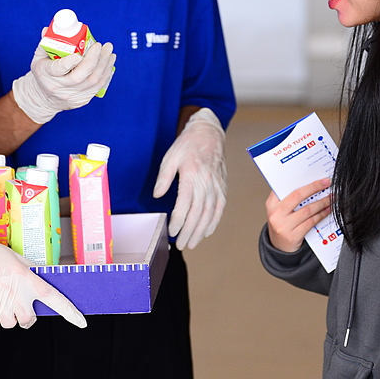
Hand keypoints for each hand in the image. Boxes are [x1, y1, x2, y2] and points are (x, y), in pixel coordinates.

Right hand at [0, 232, 86, 329]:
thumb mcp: (16, 258)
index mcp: (27, 280)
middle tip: (15, 299)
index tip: (81, 322)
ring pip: (12, 323)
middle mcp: (18, 296)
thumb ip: (31, 272)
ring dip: (8, 315)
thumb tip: (42, 279)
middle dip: (25, 313)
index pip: (54, 299)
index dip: (70, 312)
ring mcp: (2, 307)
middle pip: (30, 320)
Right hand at [11, 37, 115, 124]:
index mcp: (46, 74)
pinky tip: (109, 62)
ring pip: (92, 81)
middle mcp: (59, 87)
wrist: (43, 98)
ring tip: (109, 51)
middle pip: (80, 76)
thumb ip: (47, 42)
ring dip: (104, 64)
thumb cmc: (43, 73)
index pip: (59, 68)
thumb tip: (53, 28)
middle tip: (101, 45)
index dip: (71, 61)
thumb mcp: (39, 57)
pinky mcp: (81, 100)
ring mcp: (71, 96)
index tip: (80, 52)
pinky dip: (105, 73)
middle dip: (94, 59)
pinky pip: (97, 87)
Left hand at [153, 108, 226, 249]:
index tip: (171, 231)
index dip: (178, 220)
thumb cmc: (188, 145)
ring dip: (201, 231)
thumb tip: (157, 195)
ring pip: (209, 214)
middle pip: (198, 213)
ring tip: (192, 243)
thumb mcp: (170, 156)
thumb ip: (164, 177)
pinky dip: (214, 222)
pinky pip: (220, 208)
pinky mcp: (222, 187)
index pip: (184, 204)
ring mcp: (216, 186)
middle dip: (189, 231)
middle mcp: (206, 183)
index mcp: (192, 175)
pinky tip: (207, 232)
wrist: (209, 134)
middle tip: (181, 244)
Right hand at [265, 178, 332, 252]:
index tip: (318, 179)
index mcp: (272, 203)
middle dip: (315, 188)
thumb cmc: (282, 224)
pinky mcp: (293, 235)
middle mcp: (276, 213)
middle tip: (326, 183)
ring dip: (322, 202)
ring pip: (307, 210)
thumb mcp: (279, 210)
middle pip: (298, 196)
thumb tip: (310, 185)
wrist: (279, 247)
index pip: (287, 188)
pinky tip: (327, 210)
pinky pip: (311, 222)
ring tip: (331, 198)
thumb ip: (289, 198)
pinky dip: (321, 215)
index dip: (305, 183)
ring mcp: (284, 225)